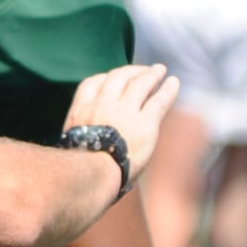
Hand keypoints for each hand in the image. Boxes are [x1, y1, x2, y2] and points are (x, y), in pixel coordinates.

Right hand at [64, 64, 179, 189]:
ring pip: (140, 84)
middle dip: (131, 71)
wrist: (91, 177)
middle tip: (143, 70)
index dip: (105, 78)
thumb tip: (86, 146)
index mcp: (81, 112)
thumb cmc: (79, 171)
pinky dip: (168, 89)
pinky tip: (174, 82)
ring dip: (151, 75)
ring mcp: (124, 112)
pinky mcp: (145, 124)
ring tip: (160, 69)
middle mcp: (102, 106)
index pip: (92, 83)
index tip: (113, 78)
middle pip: (117, 78)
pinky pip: (158, 101)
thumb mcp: (72, 147)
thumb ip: (81, 137)